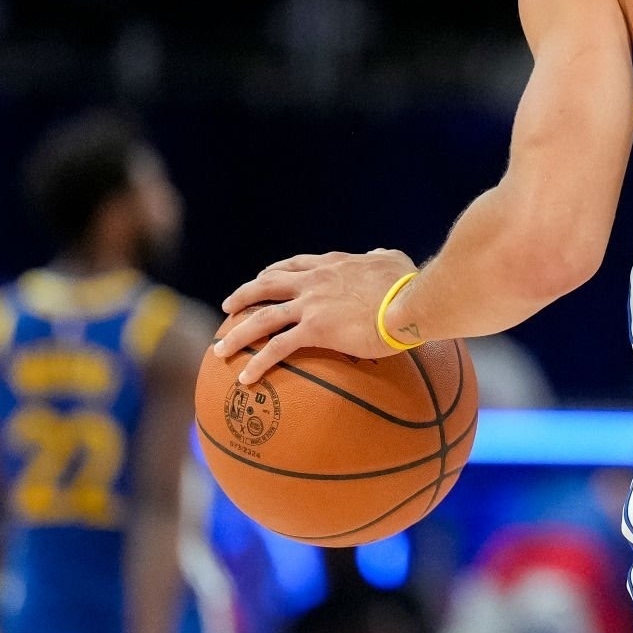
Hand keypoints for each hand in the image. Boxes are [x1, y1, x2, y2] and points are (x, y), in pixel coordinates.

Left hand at [217, 249, 418, 381]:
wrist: (412, 300)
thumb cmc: (410, 284)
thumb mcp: (394, 260)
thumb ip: (382, 257)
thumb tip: (381, 255)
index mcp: (332, 265)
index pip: (293, 265)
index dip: (273, 273)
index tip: (262, 279)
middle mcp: (315, 280)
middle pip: (267, 285)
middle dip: (243, 295)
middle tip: (227, 308)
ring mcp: (312, 304)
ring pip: (262, 318)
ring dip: (237, 333)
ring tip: (220, 348)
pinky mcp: (316, 329)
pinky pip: (277, 347)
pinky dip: (257, 362)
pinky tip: (245, 377)